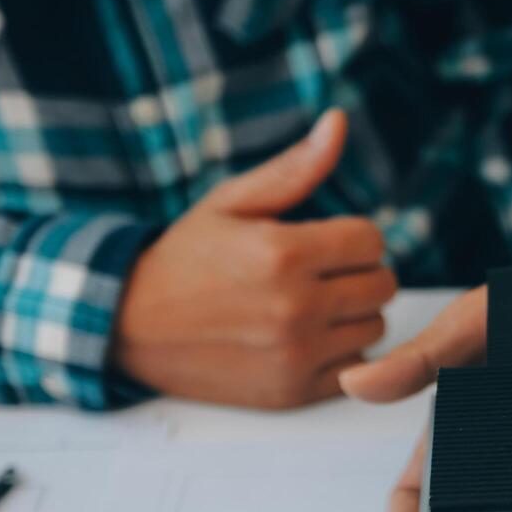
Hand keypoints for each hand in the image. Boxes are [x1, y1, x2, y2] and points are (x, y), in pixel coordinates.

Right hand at [112, 110, 395, 408]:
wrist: (130, 326)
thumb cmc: (185, 257)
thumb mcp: (232, 202)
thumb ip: (295, 168)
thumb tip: (340, 121)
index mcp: (283, 253)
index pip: (372, 241)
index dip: (352, 237)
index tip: (325, 243)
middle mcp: (295, 307)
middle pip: (382, 286)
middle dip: (358, 274)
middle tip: (321, 274)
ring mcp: (296, 354)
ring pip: (375, 327)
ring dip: (353, 315)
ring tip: (311, 306)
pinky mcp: (293, 391)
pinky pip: (356, 368)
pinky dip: (341, 353)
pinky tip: (307, 339)